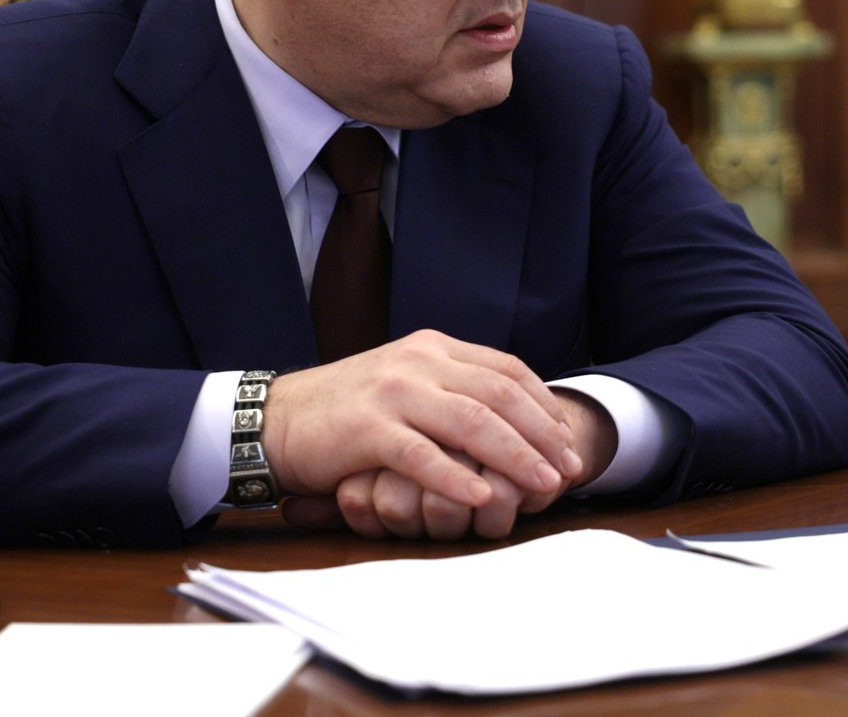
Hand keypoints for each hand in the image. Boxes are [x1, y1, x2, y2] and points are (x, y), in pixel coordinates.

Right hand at [284, 388, 619, 539]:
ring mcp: (393, 392)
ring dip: (515, 456)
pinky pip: (422, 455)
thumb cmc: (347, 412)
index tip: (568, 438)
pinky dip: (456, 478)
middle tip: (571, 467)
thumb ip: (451, 390)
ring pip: (471, 422)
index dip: (544, 405)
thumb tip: (513, 417)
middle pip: (499, 394)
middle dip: (542, 433)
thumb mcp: (405, 384)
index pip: (505, 369)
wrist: (277, 420)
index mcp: (433, 348)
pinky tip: (481, 498)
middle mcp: (418, 362)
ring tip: (542, 484)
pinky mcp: (368, 428)